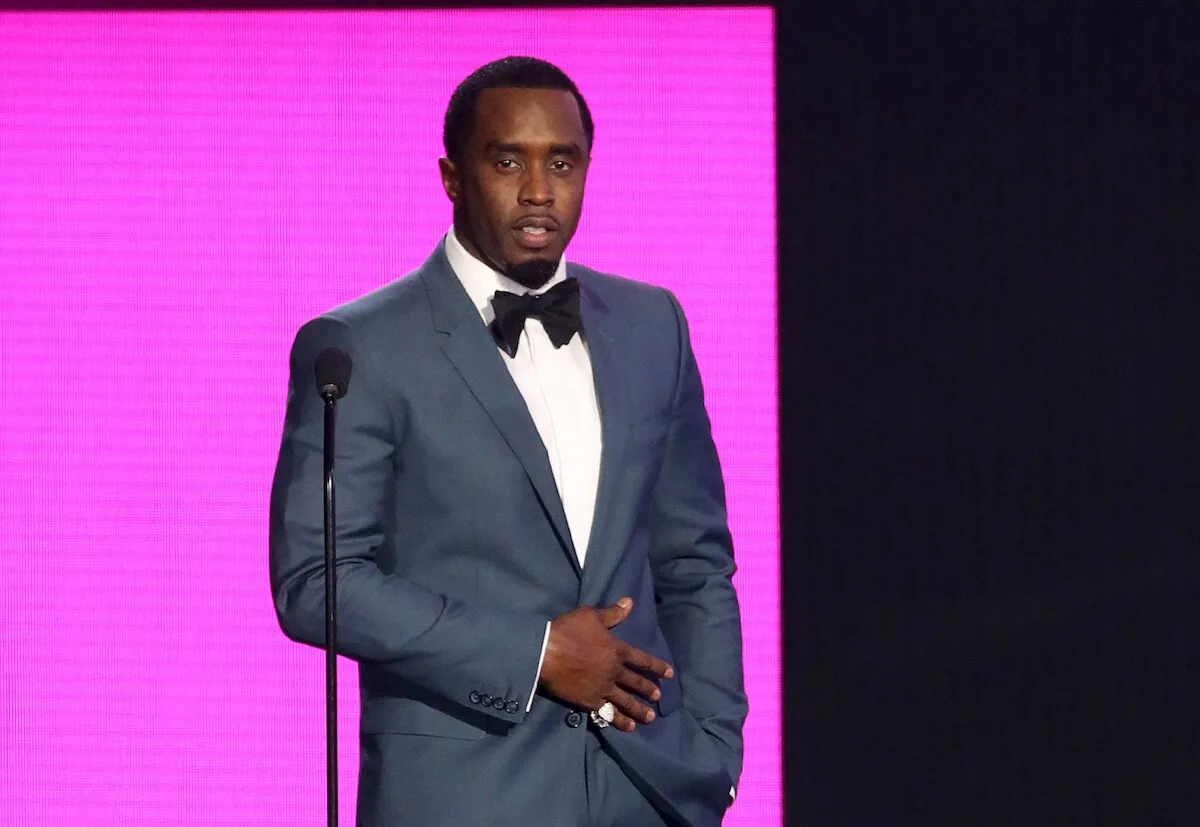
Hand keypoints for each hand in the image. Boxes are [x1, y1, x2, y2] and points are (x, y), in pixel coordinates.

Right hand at [537, 597, 674, 731]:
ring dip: (639, 710)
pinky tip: (627, 728)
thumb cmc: (568, 631)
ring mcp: (602, 688)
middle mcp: (613, 671)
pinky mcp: (589, 701)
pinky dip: (619, 721)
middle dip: (648, 690)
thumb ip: (612, 613)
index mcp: (616, 650)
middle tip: (658, 697)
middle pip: (635, 683)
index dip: (657, 666)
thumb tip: (630, 602)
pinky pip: (608, 713)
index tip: (670, 674)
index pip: (642, 659)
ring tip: (649, 717)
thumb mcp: (591, 615)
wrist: (546, 653)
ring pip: (625, 702)